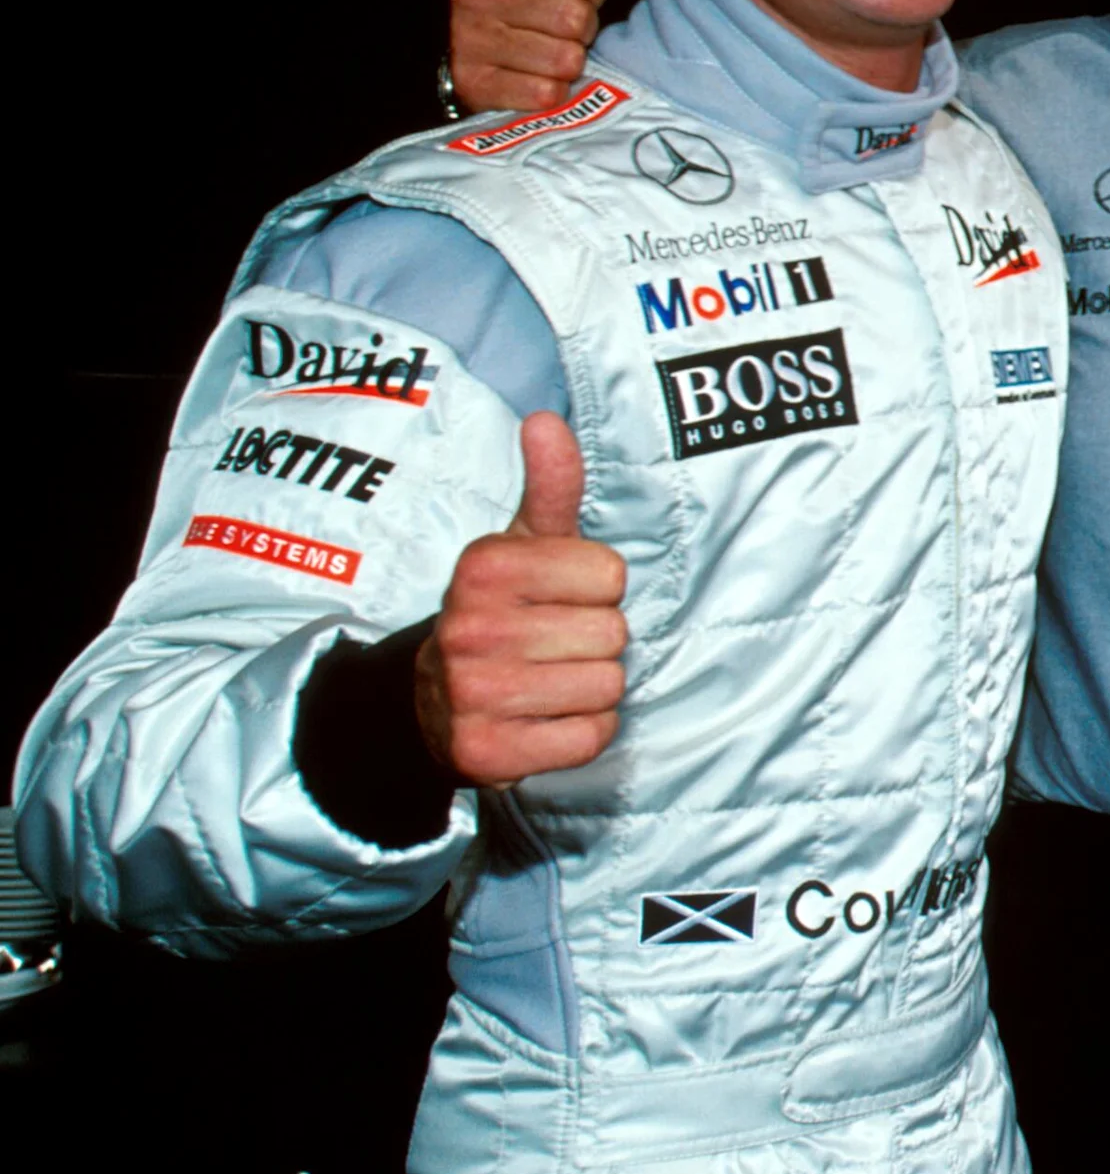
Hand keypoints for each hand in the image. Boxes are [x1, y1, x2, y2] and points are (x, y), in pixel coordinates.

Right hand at [414, 413, 627, 785]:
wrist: (431, 702)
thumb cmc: (502, 611)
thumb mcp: (521, 545)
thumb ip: (550, 486)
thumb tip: (545, 420)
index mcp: (484, 569)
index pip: (610, 574)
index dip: (598, 589)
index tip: (561, 597)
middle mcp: (470, 628)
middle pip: (613, 633)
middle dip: (598, 642)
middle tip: (556, 645)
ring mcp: (474, 694)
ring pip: (606, 686)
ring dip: (593, 689)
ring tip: (551, 680)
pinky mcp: (486, 753)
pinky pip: (590, 738)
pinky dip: (582, 733)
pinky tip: (546, 719)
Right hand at [448, 0, 608, 114]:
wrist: (485, 54)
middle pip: (577, 18)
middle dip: (581, 26)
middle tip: (560, 25)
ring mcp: (469, 39)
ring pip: (563, 58)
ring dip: (567, 61)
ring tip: (545, 49)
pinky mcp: (474, 84)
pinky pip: (543, 93)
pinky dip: (549, 92)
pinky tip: (531, 77)